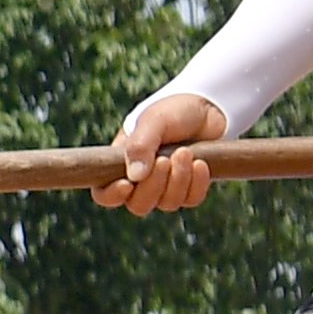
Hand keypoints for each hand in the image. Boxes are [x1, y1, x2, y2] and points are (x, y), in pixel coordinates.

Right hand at [95, 92, 226, 213]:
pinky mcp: (190, 189)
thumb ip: (140, 145)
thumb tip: (135, 176)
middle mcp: (141, 181)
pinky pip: (191, 200)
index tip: (127, 184)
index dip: (112, 196)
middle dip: (154, 185)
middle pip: (138, 205)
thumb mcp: (154, 120)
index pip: (104, 193)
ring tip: (186, 152)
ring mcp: (167, 187)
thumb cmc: (173, 112)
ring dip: (178, 180)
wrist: (208, 108)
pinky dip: (196, 184)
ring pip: (167, 204)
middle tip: (166, 159)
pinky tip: (200, 163)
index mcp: (121, 163)